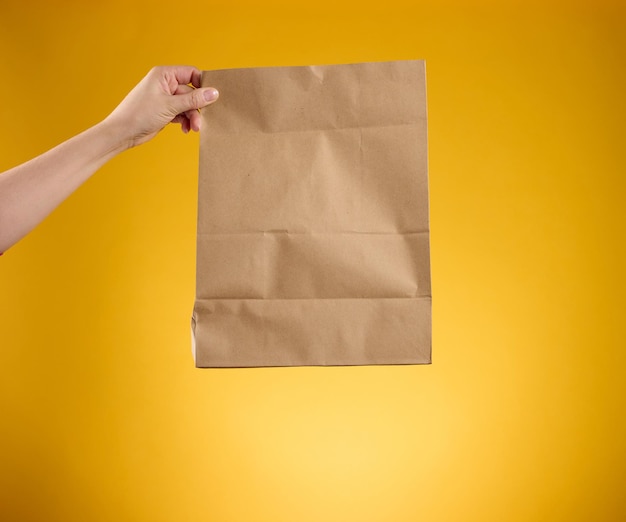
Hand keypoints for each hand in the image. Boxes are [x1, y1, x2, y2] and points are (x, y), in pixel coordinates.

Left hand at [103, 65, 218, 147]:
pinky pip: (181, 113)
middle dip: (196, 108)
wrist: (123, 132)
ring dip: (191, 117)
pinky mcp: (164, 110)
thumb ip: (193, 99)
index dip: (202, 85)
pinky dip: (185, 121)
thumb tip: (214, 92)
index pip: (191, 73)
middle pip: (191, 92)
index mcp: (164, 75)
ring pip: (187, 105)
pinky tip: (184, 129)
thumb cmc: (140, 114)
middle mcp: (165, 84)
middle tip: (200, 122)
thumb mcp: (170, 105)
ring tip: (192, 128)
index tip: (211, 98)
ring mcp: (165, 98)